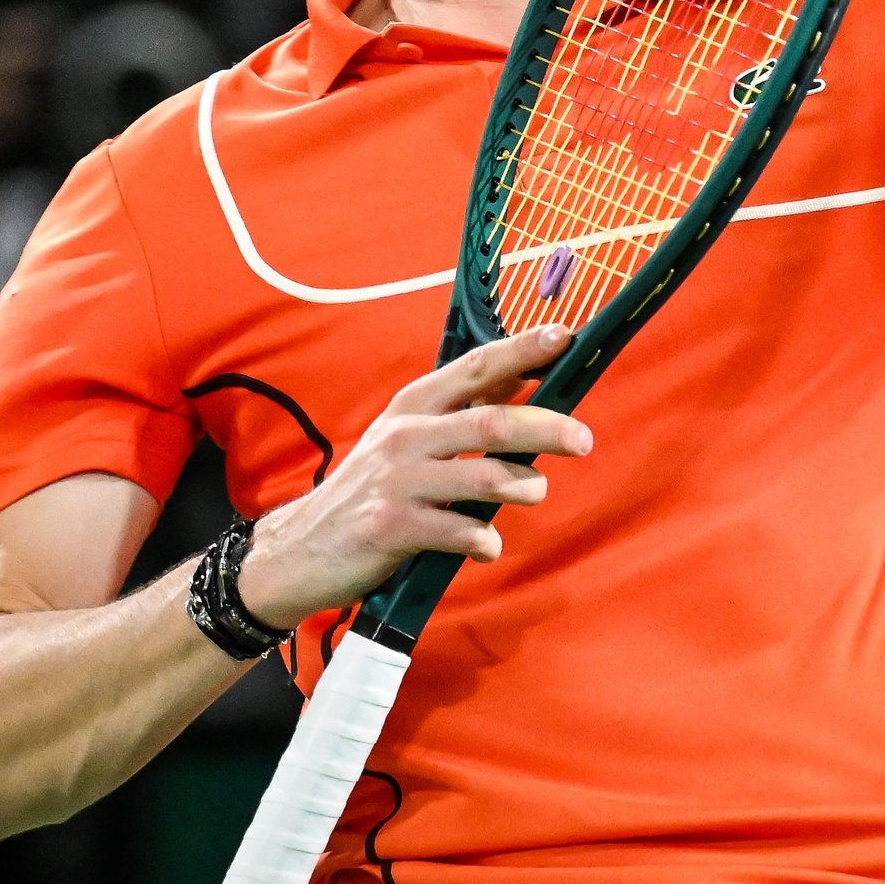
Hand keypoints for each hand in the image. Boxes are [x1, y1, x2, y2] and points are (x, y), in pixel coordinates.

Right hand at [235, 324, 591, 628]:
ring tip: (534, 492)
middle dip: (546, 427)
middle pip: (491, 423)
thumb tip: (520, 381)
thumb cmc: (371, 490)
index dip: (522, 350)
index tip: (565, 336)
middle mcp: (405, 436)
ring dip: (522, 485)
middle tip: (584, 439)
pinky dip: (483, 539)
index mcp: (413, 406)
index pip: (476, 367)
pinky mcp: (391, 527)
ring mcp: (397, 482)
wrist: (300, 547)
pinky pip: (458, 531)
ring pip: (483, 477)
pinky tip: (485, 545)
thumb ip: (459, 413)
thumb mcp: (407, 439)